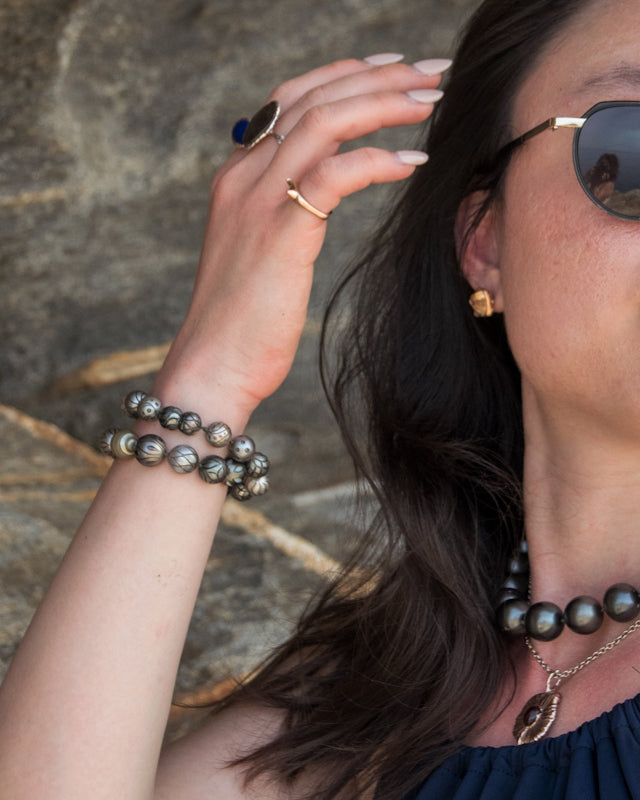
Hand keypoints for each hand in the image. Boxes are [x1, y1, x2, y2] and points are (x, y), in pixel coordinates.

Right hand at [160, 55, 446, 415]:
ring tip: (430, 100)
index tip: (394, 66)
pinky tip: (414, 160)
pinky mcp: (280, 233)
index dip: (344, 73)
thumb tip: (318, 190)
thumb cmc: (244, 319)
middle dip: (378, 76)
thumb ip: (282, 209)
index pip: (291, 98)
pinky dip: (378, 160)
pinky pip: (335, 175)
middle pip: (312, 97)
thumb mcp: (261, 251)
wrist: (213, 365)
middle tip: (430, 71)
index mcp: (238, 176)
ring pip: (324, 122)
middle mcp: (244, 176)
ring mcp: (258, 201)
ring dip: (383, 103)